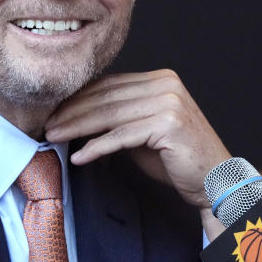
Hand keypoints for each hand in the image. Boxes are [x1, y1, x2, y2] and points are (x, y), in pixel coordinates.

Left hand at [44, 69, 231, 209]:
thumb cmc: (177, 159)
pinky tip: (79, 155)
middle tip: (46, 124)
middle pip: (107, 97)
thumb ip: (119, 117)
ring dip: (77, 127)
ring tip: (53, 137)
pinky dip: (97, 146)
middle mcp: (165, 84)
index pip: (110, 84)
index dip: (78, 97)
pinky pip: (123, 136)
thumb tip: (78, 114)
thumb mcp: (144, 131)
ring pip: (110, 114)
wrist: (215, 182)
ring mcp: (168, 102)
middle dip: (72, 111)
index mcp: (160, 79)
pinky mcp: (168, 124)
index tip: (53, 111)